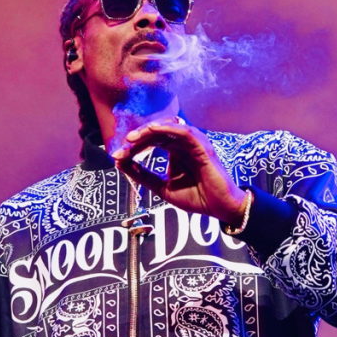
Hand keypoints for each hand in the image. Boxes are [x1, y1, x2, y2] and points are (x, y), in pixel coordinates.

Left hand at [111, 121, 246, 225]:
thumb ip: (143, 176)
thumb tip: (120, 164)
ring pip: (169, 128)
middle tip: (122, 145)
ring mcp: (194, 144)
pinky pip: (185, 131)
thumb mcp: (162, 188)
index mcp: (175, 152)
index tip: (117, 156)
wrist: (219, 208)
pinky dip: (168, 128)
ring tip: (132, 137)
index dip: (133, 147)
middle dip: (137, 137)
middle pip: (157, 133)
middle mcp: (183, 145)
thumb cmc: (197, 197)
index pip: (151, 141)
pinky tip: (153, 130)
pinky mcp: (203, 147)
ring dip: (149, 130)